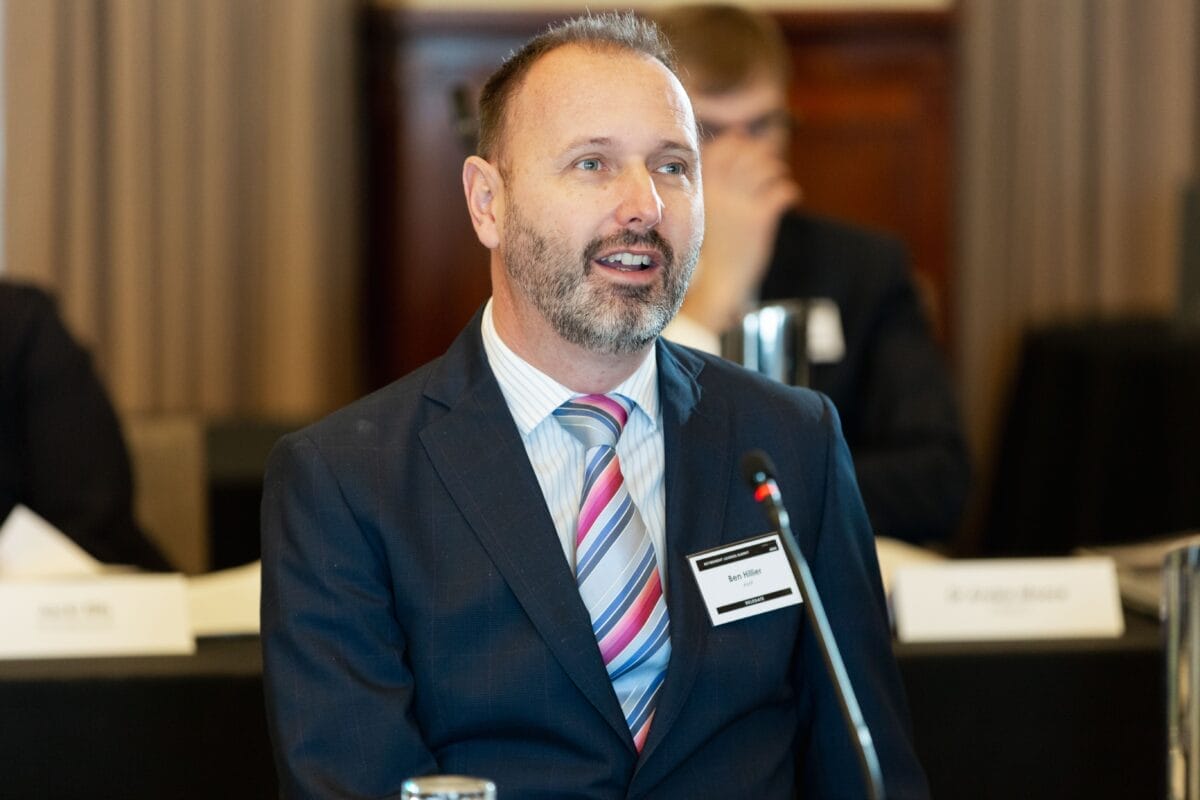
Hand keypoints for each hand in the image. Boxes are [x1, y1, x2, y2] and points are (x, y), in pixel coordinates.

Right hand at [681, 134, 800, 332]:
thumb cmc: (713, 250)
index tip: (745, 141)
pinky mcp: (760, 219)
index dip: (736, 141)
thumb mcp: (704, 214)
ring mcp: (741, 204)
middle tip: (767, 162)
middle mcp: (721, 193)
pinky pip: (781, 191)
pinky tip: (790, 198)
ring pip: (766, 168)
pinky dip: (789, 191)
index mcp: (705, 190)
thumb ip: (714, 189)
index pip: (721, 149)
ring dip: (776, 170)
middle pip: (746, 153)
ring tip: (778, 179)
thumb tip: (719, 175)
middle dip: (760, 152)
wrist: (719, 283)